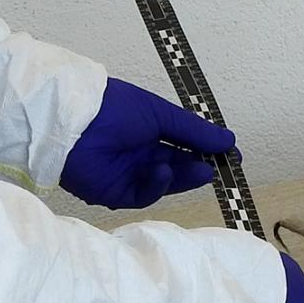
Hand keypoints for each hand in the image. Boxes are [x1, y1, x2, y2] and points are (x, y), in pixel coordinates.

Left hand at [59, 78, 235, 209]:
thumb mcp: (160, 114)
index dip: (206, 151)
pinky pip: (142, 195)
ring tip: (201, 170)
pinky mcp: (114, 192)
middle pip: (176, 167)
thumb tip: (228, 140)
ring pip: (163, 184)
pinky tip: (162, 171)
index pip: (183, 146)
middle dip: (198, 168)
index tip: (230, 156)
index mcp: (148, 132)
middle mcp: (139, 155)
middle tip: (220, 168)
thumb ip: (194, 131)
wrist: (73, 120)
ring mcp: (127, 175)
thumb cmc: (114, 107)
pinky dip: (155, 186)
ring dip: (182, 178)